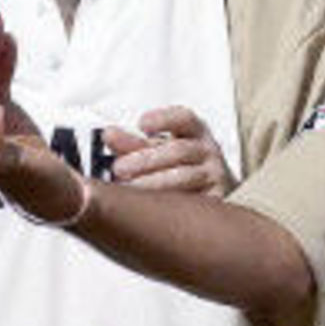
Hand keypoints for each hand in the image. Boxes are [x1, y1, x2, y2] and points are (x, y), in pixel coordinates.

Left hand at [104, 106, 234, 197]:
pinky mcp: (216, 200)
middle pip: (179, 150)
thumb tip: (109, 135)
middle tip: (119, 168)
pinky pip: (192, 202)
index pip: (184, 119)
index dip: (163, 119)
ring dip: (153, 183)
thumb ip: (132, 144)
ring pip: (184, 177)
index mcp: (194, 132)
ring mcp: (214, 175)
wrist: (213, 194)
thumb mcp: (158, 151)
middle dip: (146, 159)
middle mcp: (207, 151)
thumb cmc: (181, 167)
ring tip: (129, 189)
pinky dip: (169, 203)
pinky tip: (151, 206)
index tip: (141, 124)